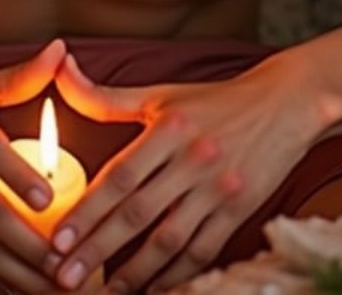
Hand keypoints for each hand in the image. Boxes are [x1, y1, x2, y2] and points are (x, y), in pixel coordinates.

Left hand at [49, 50, 320, 292]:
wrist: (284, 105)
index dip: (88, 210)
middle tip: (64, 276)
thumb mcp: (159, 95)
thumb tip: (60, 68)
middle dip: (99, 249)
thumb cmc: (212, 102)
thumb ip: (105, 96)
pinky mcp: (241, 210)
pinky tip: (153, 288)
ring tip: (104, 291)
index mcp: (169, 128)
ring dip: (135, 271)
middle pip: (138, 213)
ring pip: (170, 239)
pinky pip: (204, 250)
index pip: (120, 176)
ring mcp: (219, 188)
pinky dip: (177, 274)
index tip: (57, 239)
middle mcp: (193, 159)